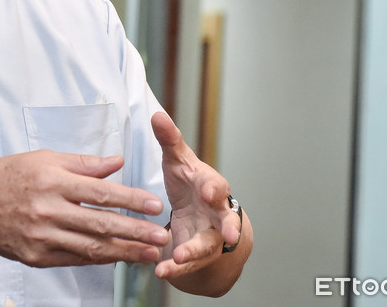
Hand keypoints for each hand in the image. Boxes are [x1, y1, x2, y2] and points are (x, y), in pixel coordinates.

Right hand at [0, 149, 169, 267]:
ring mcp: (42, 236)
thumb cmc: (5, 176)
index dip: (131, 199)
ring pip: (91, 246)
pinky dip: (99, 259)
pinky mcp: (36, 256)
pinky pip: (74, 259)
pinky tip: (118, 258)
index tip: (154, 205)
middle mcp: (48, 210)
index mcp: (52, 181)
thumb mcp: (42, 158)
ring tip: (150, 253)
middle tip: (162, 236)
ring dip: (124, 251)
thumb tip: (117, 162)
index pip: (100, 192)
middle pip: (100, 223)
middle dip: (135, 231)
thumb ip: (82, 163)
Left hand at [150, 111, 241, 279]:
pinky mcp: (198, 255)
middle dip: (228, 226)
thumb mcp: (178, 161)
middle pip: (226, 220)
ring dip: (194, 252)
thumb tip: (156, 114)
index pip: (217, 186)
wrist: (202, 218)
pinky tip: (161, 272)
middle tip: (229, 234)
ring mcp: (210, 237)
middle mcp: (216, 214)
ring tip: (180, 257)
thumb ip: (169, 140)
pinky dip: (175, 269)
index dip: (215, 189)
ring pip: (207, 246)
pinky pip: (189, 264)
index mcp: (211, 187)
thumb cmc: (189, 184)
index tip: (212, 192)